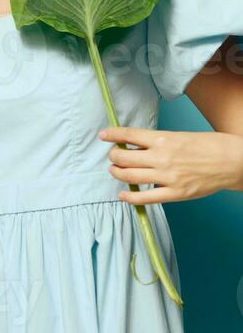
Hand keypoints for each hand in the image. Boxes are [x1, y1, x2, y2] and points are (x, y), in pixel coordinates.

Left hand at [98, 126, 242, 203]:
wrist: (233, 161)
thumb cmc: (209, 146)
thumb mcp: (180, 136)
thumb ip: (158, 142)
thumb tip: (137, 146)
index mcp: (164, 139)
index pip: (129, 135)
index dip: (112, 135)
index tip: (103, 136)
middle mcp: (162, 157)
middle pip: (123, 157)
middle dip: (113, 156)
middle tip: (113, 156)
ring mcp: (167, 177)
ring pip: (129, 176)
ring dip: (117, 173)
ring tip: (116, 171)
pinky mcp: (174, 193)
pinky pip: (145, 198)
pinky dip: (130, 197)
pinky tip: (123, 194)